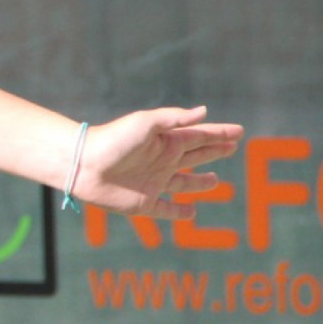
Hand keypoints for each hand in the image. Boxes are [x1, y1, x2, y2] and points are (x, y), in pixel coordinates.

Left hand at [73, 105, 243, 219]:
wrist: (83, 164)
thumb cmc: (113, 139)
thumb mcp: (146, 123)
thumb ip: (174, 119)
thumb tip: (204, 111)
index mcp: (165, 141)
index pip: (199, 135)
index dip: (219, 133)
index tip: (239, 131)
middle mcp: (162, 161)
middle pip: (195, 156)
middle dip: (214, 151)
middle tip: (233, 146)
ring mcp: (154, 182)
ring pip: (184, 183)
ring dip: (200, 183)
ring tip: (216, 181)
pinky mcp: (143, 203)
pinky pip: (166, 209)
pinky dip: (179, 212)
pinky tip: (191, 212)